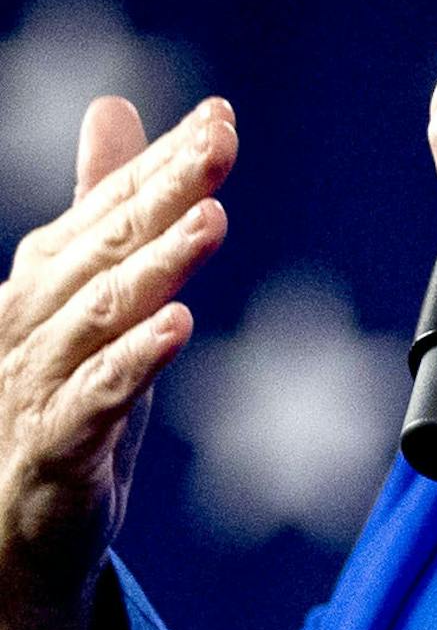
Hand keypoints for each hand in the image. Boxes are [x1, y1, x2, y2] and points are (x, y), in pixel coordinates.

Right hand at [0, 95, 233, 629]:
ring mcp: (41, 382)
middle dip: (168, 191)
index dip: (165, 159)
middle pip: (110, 244)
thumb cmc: (61, 391)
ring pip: (103, 313)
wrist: (11, 522)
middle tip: (221, 146)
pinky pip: (95, 399)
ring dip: (158, 265)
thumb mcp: (94, 289)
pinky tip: (177, 326)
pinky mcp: (54, 448)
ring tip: (211, 221)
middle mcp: (36, 317)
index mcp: (48, 274)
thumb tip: (112, 107)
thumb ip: (104, 200)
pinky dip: (134, 361)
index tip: (222, 118)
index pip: (113, 203)